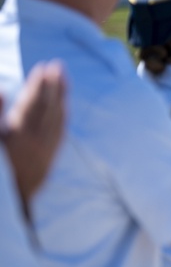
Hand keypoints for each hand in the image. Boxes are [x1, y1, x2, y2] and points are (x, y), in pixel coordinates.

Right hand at [0, 61, 65, 201]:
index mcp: (16, 134)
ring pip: (57, 118)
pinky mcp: (49, 158)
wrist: (9, 200)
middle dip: (53, 85)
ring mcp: (45, 150)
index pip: (32, 102)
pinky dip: (62, 115)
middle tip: (57, 66)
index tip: (43, 67)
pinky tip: (64, 106)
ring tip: (63, 79)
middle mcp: (35, 140)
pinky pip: (60, 132)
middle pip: (48, 106)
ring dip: (61, 97)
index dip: (38, 83)